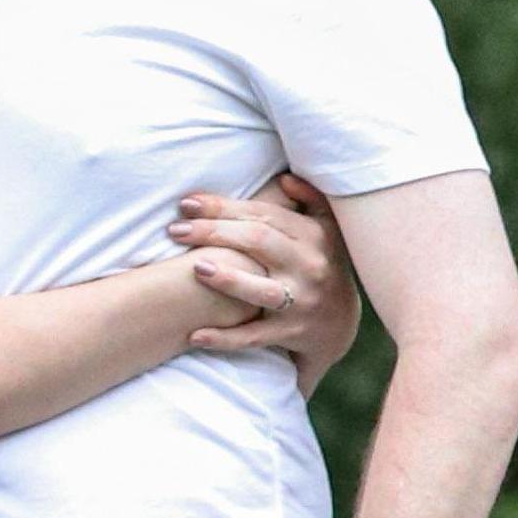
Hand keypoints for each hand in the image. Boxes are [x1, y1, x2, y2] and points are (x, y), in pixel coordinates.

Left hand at [177, 174, 353, 361]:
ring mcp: (300, 302)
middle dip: (214, 233)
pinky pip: (254, 336)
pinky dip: (225, 338)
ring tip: (195, 268)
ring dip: (228, 279)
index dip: (224, 206)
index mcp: (313, 235)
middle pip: (258, 242)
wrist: (341, 324)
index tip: (188, 203)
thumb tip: (284, 178)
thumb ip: (311, 199)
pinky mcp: (290, 333)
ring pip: (261, 291)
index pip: (263, 214)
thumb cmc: (322, 265)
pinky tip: (195, 335)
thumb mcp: (327, 229)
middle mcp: (308, 266)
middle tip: (176, 230)